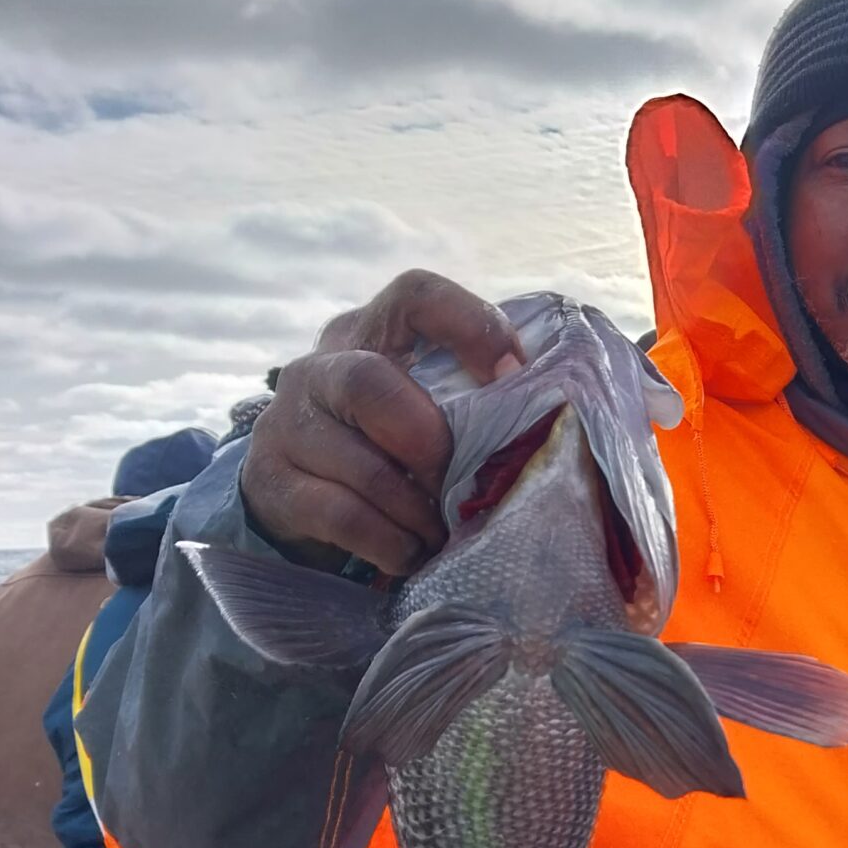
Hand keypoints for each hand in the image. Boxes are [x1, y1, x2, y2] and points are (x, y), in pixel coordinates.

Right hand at [240, 271, 522, 575]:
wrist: (300, 503)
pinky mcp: (272, 484)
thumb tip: (575, 415)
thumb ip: (480, 399)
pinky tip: (410, 553)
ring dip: (416, 509)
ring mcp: (287, 425)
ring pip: (359, 462)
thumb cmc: (391, 449)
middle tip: (458, 481)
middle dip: (429, 442)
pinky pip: (341, 515)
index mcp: (372, 334)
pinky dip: (389, 541)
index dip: (469, 325)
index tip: (513, 375)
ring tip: (442, 534)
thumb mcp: (429, 409)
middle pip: (369, 382)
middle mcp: (320, 367)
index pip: (415, 294)